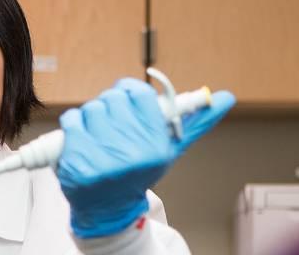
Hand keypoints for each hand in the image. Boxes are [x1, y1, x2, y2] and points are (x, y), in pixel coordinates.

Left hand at [56, 78, 234, 237]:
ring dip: (92, 118)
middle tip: (113, 127)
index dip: (128, 90)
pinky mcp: (76, 163)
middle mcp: (132, 152)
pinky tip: (83, 142)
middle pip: (112, 98)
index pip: (138, 92)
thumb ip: (195, 121)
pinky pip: (71, 120)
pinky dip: (74, 126)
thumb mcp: (169, 149)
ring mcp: (102, 159)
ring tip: (99, 138)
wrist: (109, 207)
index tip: (126, 98)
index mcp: (156, 145)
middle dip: (111, 108)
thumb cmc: (139, 171)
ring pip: (92, 108)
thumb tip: (226, 97)